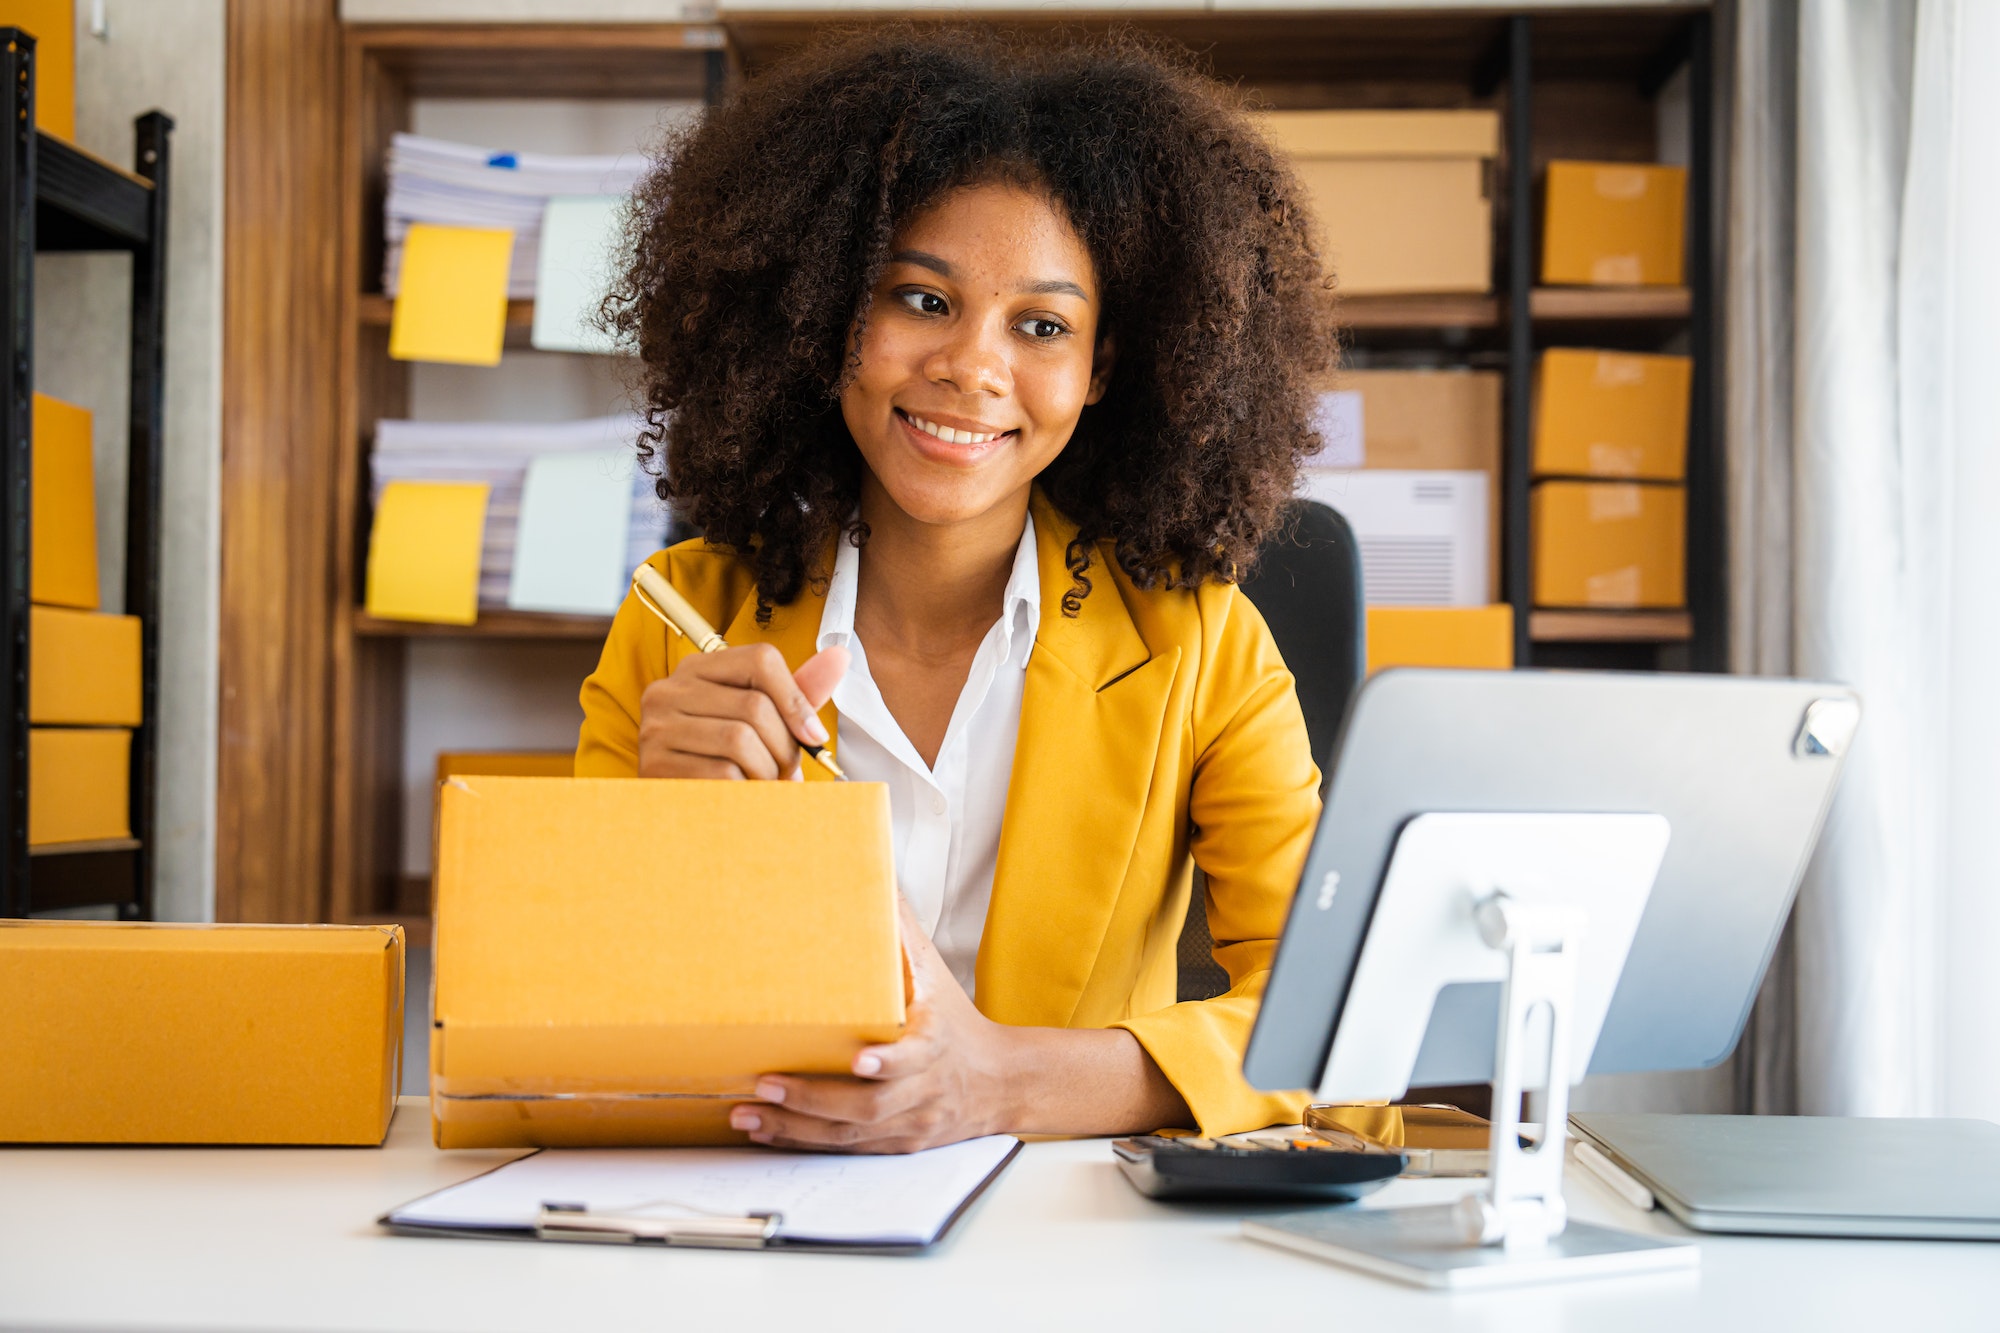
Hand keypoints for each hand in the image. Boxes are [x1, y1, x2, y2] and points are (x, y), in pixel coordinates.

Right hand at [637, 642, 847, 778]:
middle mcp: (669, 690)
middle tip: (789, 773)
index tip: (814, 736)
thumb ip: (798, 692)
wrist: (679, 815)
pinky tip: (744, 796)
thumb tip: (840, 655)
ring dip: (768, 772)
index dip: (797, 699)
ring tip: (767, 786)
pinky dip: (747, 790)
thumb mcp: (762, 722)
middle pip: (755, 705)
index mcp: (698, 669)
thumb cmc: (727, 761)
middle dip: (785, 746)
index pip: (761, 659)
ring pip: (740, 739)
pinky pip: (721, 773)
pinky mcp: (653, 765)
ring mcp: (656, 727)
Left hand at [731, 899, 1017, 1152]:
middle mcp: (924, 1091)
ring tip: (749, 1114)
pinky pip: (847, 1149)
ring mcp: (911, 1124)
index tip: (861, 1060)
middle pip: (871, 1105)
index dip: (889, 1063)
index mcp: (936, 1045)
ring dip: (796, 1127)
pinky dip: (804, 1142)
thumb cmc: (956, 1021)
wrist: (1001, 1083)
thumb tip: (874, 875)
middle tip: (767, 1084)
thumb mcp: (936, 973)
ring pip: (851, 1134)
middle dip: (815, 1098)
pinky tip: (768, 1133)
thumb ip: (902, 931)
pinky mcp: (896, 1146)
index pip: (916, 1058)